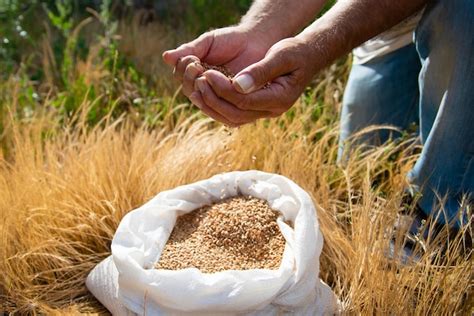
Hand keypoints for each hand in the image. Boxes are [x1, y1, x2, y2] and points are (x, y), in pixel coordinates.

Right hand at [162, 25, 272, 98]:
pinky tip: (220, 86)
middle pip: (188, 89)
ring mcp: (217, 96)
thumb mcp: (208, 42)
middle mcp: (203, 86)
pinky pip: (219, 107)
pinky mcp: (232, 103)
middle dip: (190, 78)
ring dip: (201, 89)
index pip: (180, 76)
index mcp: (194, 72)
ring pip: (202, 99)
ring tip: (206, 75)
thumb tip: (165, 57)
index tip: (191, 59)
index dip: (182, 70)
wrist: (256, 42)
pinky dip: (216, 97)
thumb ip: (189, 50)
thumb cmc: (230, 40)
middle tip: (197, 66)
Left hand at [192, 37, 319, 125]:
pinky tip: (205, 94)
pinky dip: (217, 107)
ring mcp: (264, 112)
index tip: (208, 74)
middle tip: (199, 82)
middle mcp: (272, 110)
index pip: (245, 101)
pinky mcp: (257, 108)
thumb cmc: (296, 52)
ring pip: (232, 119)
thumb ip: (261, 71)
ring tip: (195, 90)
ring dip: (212, 107)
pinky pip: (234, 114)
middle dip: (214, 100)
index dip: (224, 90)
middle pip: (236, 115)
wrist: (307, 57)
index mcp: (280, 99)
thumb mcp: (282, 55)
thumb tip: (238, 85)